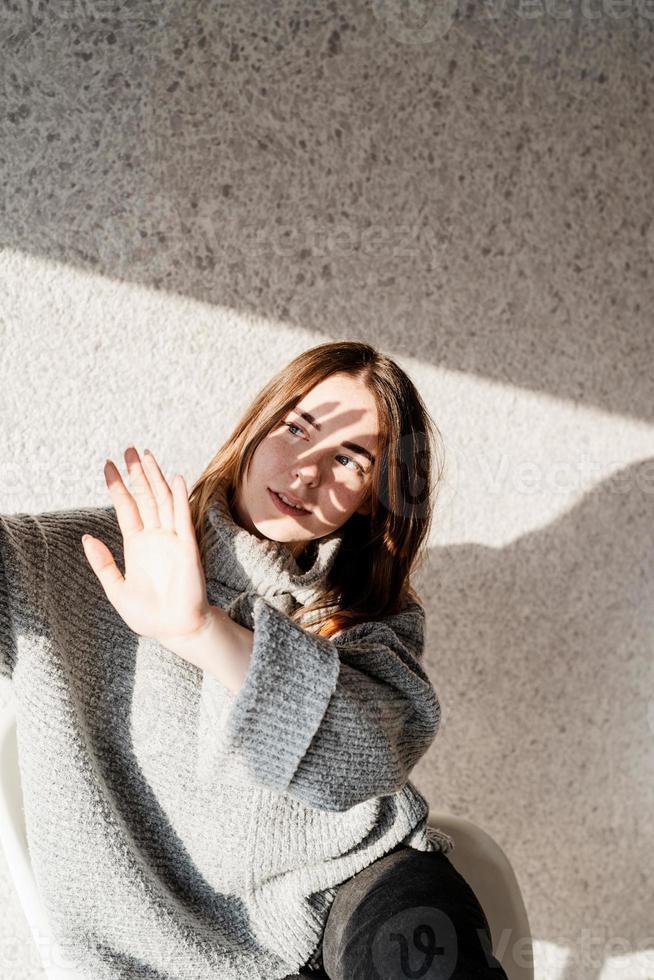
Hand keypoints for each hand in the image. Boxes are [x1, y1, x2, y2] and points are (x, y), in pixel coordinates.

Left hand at [82, 446, 211, 654]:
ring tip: (146, 455)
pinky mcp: (187, 546)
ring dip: (155, 477)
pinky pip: (182, 517)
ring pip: (162, 500)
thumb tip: (86, 538)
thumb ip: (103, 563)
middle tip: (129, 448)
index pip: (127, 507)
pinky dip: (179, 497)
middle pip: (145, 496)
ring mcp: (172, 539)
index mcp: (137, 544)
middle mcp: (155, 536)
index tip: (108, 465)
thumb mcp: (116, 589)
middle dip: (137, 473)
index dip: (118, 486)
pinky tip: (174, 478)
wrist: (175, 629)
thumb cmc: (148, 614)